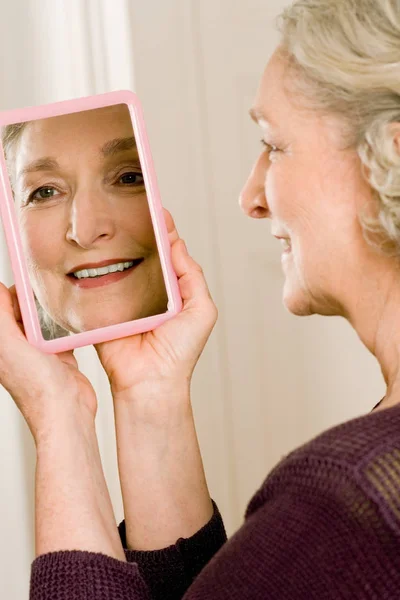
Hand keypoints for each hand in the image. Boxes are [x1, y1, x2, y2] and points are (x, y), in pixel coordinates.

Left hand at [0, 282, 97, 443]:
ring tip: (60, 298)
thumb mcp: (10, 345)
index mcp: (3, 344)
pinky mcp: (60, 357)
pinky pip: (62, 333)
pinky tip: (72, 318)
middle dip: (33, 300)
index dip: (12, 293)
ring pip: (43, 322)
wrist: (66, 411)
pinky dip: (66, 325)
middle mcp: (19, 348)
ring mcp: (40, 353)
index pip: (3, 309)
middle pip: (23, 314)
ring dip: (50, 312)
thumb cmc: (37, 388)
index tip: (27, 279)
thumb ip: (1, 317)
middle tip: (47, 286)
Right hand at [94, 209, 217, 399]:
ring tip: (106, 223)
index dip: (160, 230)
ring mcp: (122, 299)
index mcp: (169, 289)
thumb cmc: (180, 352)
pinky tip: (88, 252)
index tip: (153, 207)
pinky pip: (97, 287)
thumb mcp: (201, 310)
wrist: (151, 383)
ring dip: (111, 248)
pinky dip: (93, 272)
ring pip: (116, 266)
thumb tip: (178, 244)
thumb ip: (192, 277)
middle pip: (138, 254)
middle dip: (133, 233)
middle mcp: (145, 290)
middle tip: (126, 208)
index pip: (164, 252)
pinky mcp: (102, 310)